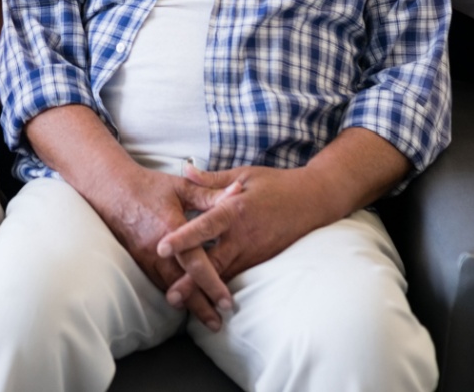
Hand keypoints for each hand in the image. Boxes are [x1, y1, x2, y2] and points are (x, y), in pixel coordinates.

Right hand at [91, 165, 236, 330]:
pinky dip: (173, 294)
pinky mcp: (139, 260)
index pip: (194, 263)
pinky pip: (158, 281)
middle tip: (218, 324)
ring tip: (207, 319)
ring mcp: (145, 256)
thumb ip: (211, 194)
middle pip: (181, 284)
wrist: (111, 189)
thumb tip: (239, 192)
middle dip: (200, 306)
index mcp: (172, 228)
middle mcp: (157, 248)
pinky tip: (185, 304)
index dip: (211, 284)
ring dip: (187, 305)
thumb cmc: (149, 186)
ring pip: (168, 287)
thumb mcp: (182, 186)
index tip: (226, 302)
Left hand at [157, 163, 340, 300]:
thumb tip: (184, 170)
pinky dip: (219, 287)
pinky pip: (236, 276)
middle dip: (191, 280)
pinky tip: (204, 298)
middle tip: (170, 296)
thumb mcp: (243, 174)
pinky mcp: (260, 262)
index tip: (161, 248)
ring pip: (224, 276)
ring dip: (203, 290)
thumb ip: (211, 178)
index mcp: (235, 211)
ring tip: (181, 302)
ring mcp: (253, 253)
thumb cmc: (276, 184)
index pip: (204, 227)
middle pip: (213, 263)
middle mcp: (243, 237)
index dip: (183, 238)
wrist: (313, 202)